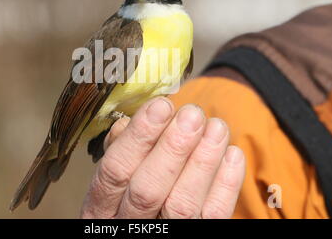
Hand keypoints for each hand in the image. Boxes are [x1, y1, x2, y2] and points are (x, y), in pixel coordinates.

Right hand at [80, 97, 245, 218]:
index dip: (138, 137)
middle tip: (192, 115)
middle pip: (146, 191)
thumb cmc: (129, 191)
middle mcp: (127, 225)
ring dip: (202, 161)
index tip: (160, 106)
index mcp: (100, 207)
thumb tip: (133, 121)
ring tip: (216, 127)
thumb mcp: (115, 175)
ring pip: (182, 205)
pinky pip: (213, 215)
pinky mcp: (194, 237)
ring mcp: (162, 234)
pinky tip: (231, 154)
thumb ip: (120, 148)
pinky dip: (226, 184)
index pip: (114, 170)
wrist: (152, 227)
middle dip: (172, 148)